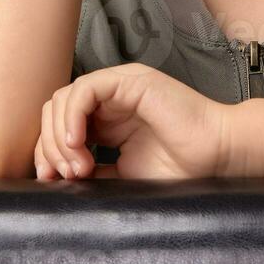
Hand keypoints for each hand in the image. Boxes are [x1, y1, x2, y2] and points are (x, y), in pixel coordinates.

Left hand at [33, 63, 233, 179]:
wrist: (216, 158)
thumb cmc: (180, 169)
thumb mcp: (122, 176)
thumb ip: (93, 172)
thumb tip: (56, 179)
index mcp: (107, 119)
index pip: (59, 125)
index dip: (48, 152)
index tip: (52, 182)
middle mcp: (109, 99)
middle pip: (55, 109)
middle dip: (50, 146)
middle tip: (66, 177)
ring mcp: (120, 86)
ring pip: (64, 98)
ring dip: (61, 136)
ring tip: (80, 167)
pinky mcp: (131, 81)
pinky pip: (84, 89)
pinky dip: (73, 116)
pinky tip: (80, 143)